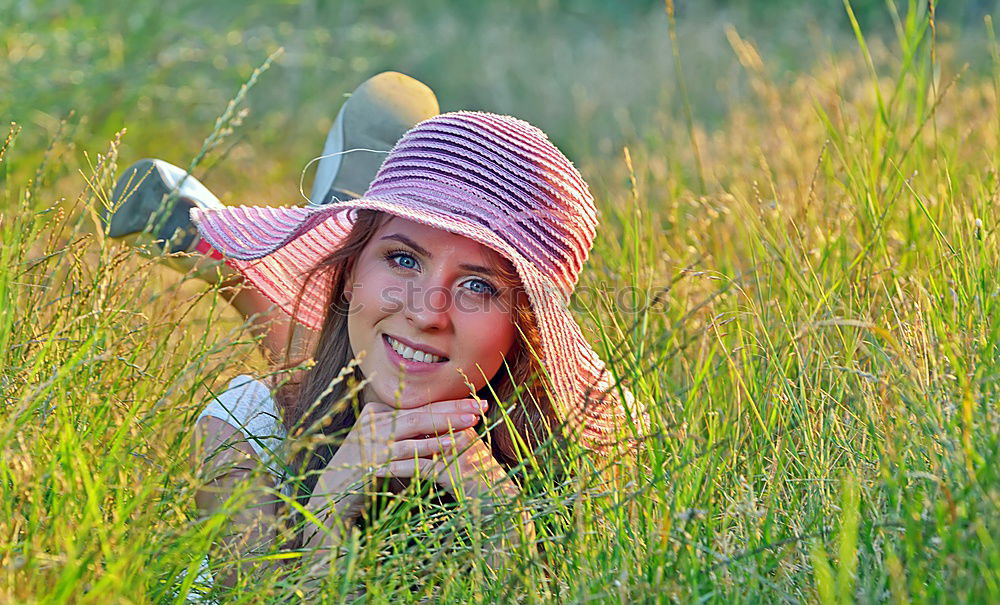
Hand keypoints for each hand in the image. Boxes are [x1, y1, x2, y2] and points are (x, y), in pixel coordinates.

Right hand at [306, 398, 487, 528]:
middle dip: (452, 408)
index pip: (418, 406)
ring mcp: (373, 440)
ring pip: (415, 427)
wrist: (331, 496)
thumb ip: (398, 433)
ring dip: (446, 424)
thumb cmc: (359, 472)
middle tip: (481, 405)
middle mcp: (374, 423)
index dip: (446, 403)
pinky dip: (432, 446)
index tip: (474, 401)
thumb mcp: (377, 446)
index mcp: (377, 415)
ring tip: (472, 422)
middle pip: (419, 411)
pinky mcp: (374, 460)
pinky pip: (408, 451)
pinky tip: (452, 443)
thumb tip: (432, 427)